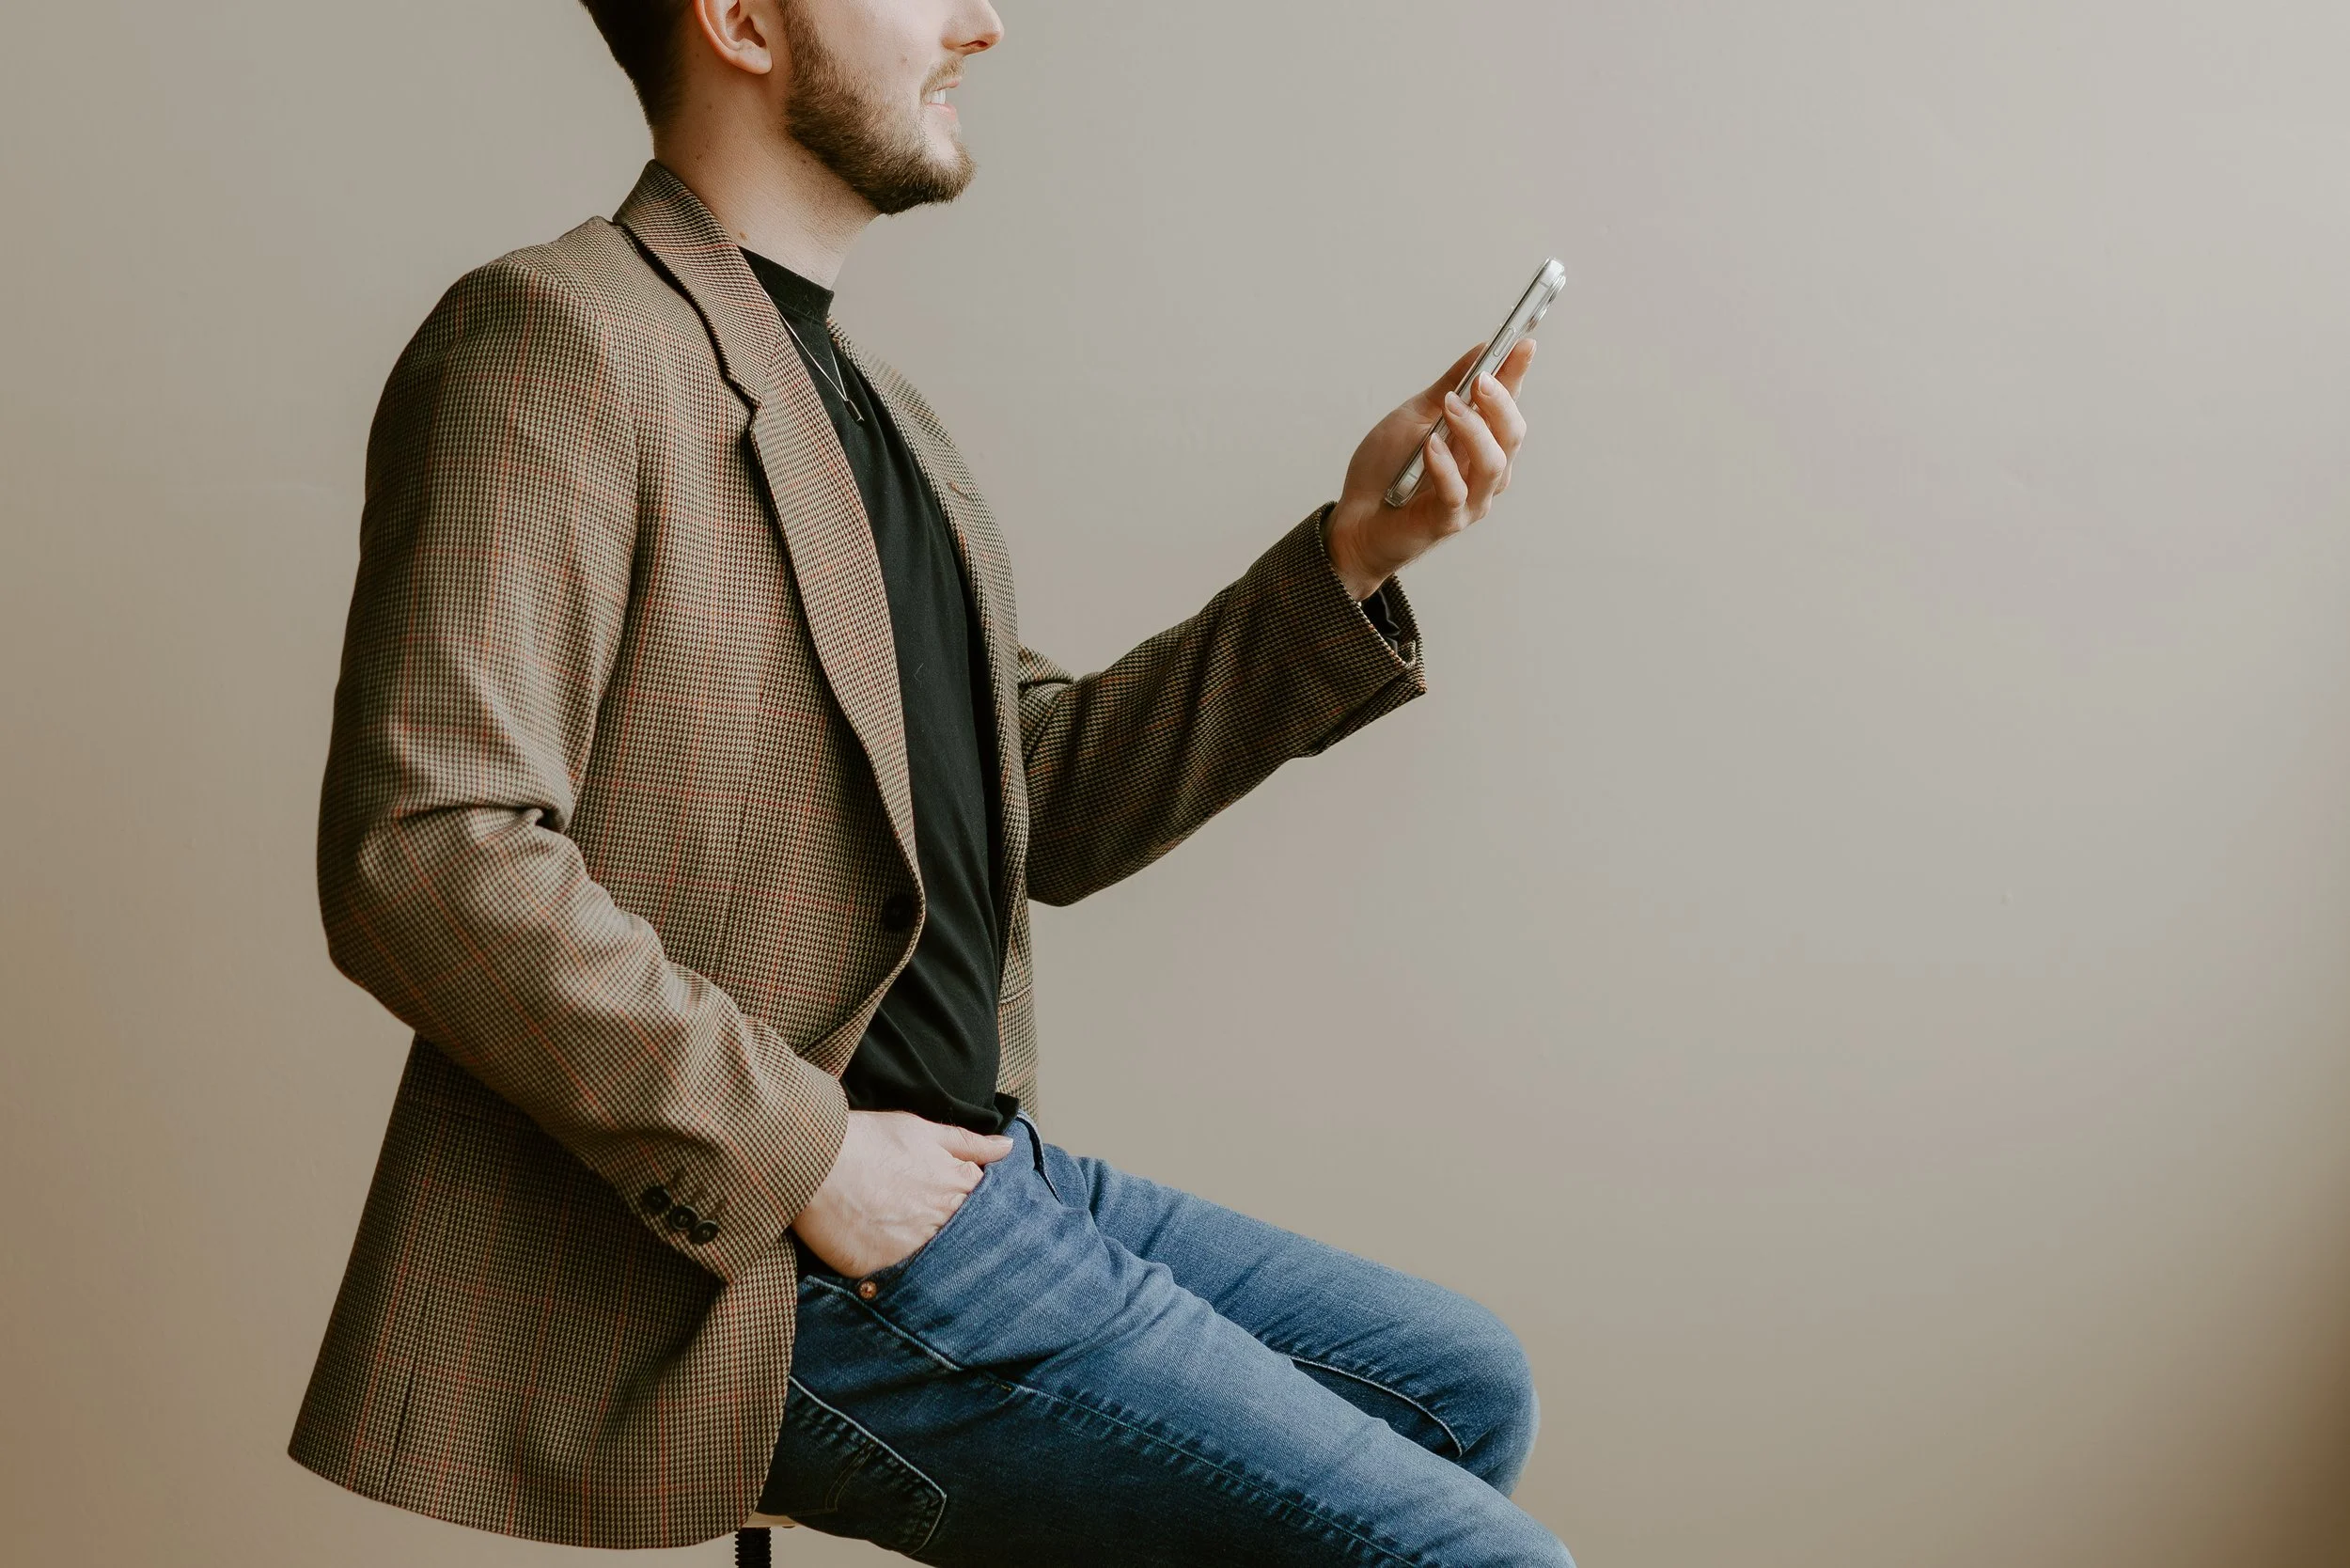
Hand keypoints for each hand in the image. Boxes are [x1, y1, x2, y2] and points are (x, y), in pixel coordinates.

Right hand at [789, 1109, 1014, 1277]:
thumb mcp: (921, 1130)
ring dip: (934, 1259)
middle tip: (939, 1233)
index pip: (987, 1207)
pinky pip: (902, 1280)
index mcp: (956, 1186)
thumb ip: (968, 1143)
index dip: (978, 1210)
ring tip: (916, 1251)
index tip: (965, 1212)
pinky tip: (894, 1268)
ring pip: (939, 1262)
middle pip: (966, 1238)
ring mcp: (915, 1247)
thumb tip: (1008, 1147)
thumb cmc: (867, 1140)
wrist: (814, 1161)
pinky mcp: (885, 1270)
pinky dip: (901, 1276)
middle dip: (960, 1237)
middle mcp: (942, 1219)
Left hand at [1324, 337, 1536, 601]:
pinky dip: (1444, 466)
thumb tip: (1481, 350)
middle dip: (1500, 403)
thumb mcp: (1415, 416)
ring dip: (1473, 430)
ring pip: (1493, 465)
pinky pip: (1455, 494)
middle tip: (1480, 380)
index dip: (1517, 375)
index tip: (1525, 344)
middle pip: (1511, 435)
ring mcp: (1470, 500)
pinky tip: (1430, 447)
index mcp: (1478, 443)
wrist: (1354, 519)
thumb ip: (1448, 387)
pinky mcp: (1446, 522)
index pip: (1507, 406)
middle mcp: (1483, 472)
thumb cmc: (1386, 471)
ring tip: (1449, 407)